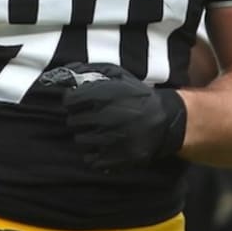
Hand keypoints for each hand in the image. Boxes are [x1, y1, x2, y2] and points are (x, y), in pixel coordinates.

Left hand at [39, 62, 186, 170]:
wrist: (165, 120)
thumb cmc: (138, 95)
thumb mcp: (119, 74)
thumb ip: (92, 71)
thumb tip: (66, 72)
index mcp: (105, 96)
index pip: (69, 101)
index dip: (73, 101)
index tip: (78, 103)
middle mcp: (106, 118)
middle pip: (72, 122)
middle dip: (80, 118)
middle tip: (91, 117)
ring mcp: (112, 140)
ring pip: (80, 140)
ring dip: (86, 135)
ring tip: (100, 130)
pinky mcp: (118, 158)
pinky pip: (91, 159)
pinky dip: (94, 153)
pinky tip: (104, 145)